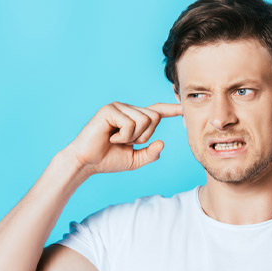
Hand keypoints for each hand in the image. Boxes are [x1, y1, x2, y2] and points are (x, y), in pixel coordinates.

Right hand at [64, 101, 181, 173]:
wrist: (86, 163)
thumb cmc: (108, 160)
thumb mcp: (135, 160)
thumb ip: (151, 153)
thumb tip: (162, 143)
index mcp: (135, 119)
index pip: (157, 111)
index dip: (171, 110)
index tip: (184, 109)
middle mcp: (128, 109)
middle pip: (154, 117)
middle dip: (144, 136)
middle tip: (126, 143)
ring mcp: (119, 107)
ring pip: (144, 120)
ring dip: (133, 137)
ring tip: (116, 140)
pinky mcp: (110, 109)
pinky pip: (130, 123)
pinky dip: (123, 136)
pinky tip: (110, 137)